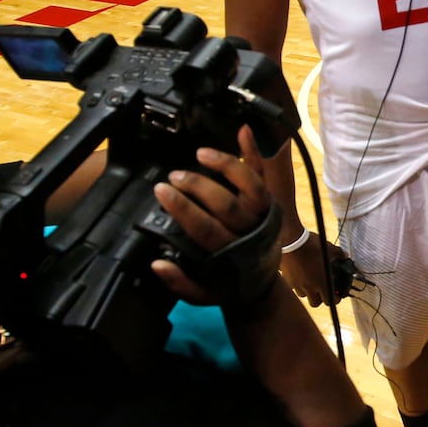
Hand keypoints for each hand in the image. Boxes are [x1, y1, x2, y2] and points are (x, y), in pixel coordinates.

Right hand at [150, 125, 279, 304]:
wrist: (262, 287)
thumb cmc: (227, 285)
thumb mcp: (202, 296)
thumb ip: (179, 283)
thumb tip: (157, 264)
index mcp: (229, 254)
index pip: (205, 227)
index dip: (182, 207)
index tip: (161, 191)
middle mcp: (250, 232)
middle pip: (226, 204)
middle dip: (198, 186)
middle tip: (174, 176)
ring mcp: (264, 216)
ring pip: (251, 186)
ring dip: (226, 165)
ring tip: (201, 153)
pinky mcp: (271, 203)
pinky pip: (264, 176)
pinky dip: (255, 152)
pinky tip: (244, 130)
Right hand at [282, 232, 349, 306]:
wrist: (292, 241)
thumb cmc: (311, 245)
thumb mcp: (329, 248)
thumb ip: (339, 255)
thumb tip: (345, 256)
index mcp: (322, 282)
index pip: (330, 301)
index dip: (335, 299)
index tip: (336, 295)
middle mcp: (309, 287)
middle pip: (315, 303)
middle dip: (320, 298)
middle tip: (323, 290)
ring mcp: (297, 285)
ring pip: (304, 296)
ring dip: (309, 292)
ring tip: (311, 282)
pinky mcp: (288, 280)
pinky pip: (294, 287)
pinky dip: (299, 285)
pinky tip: (302, 276)